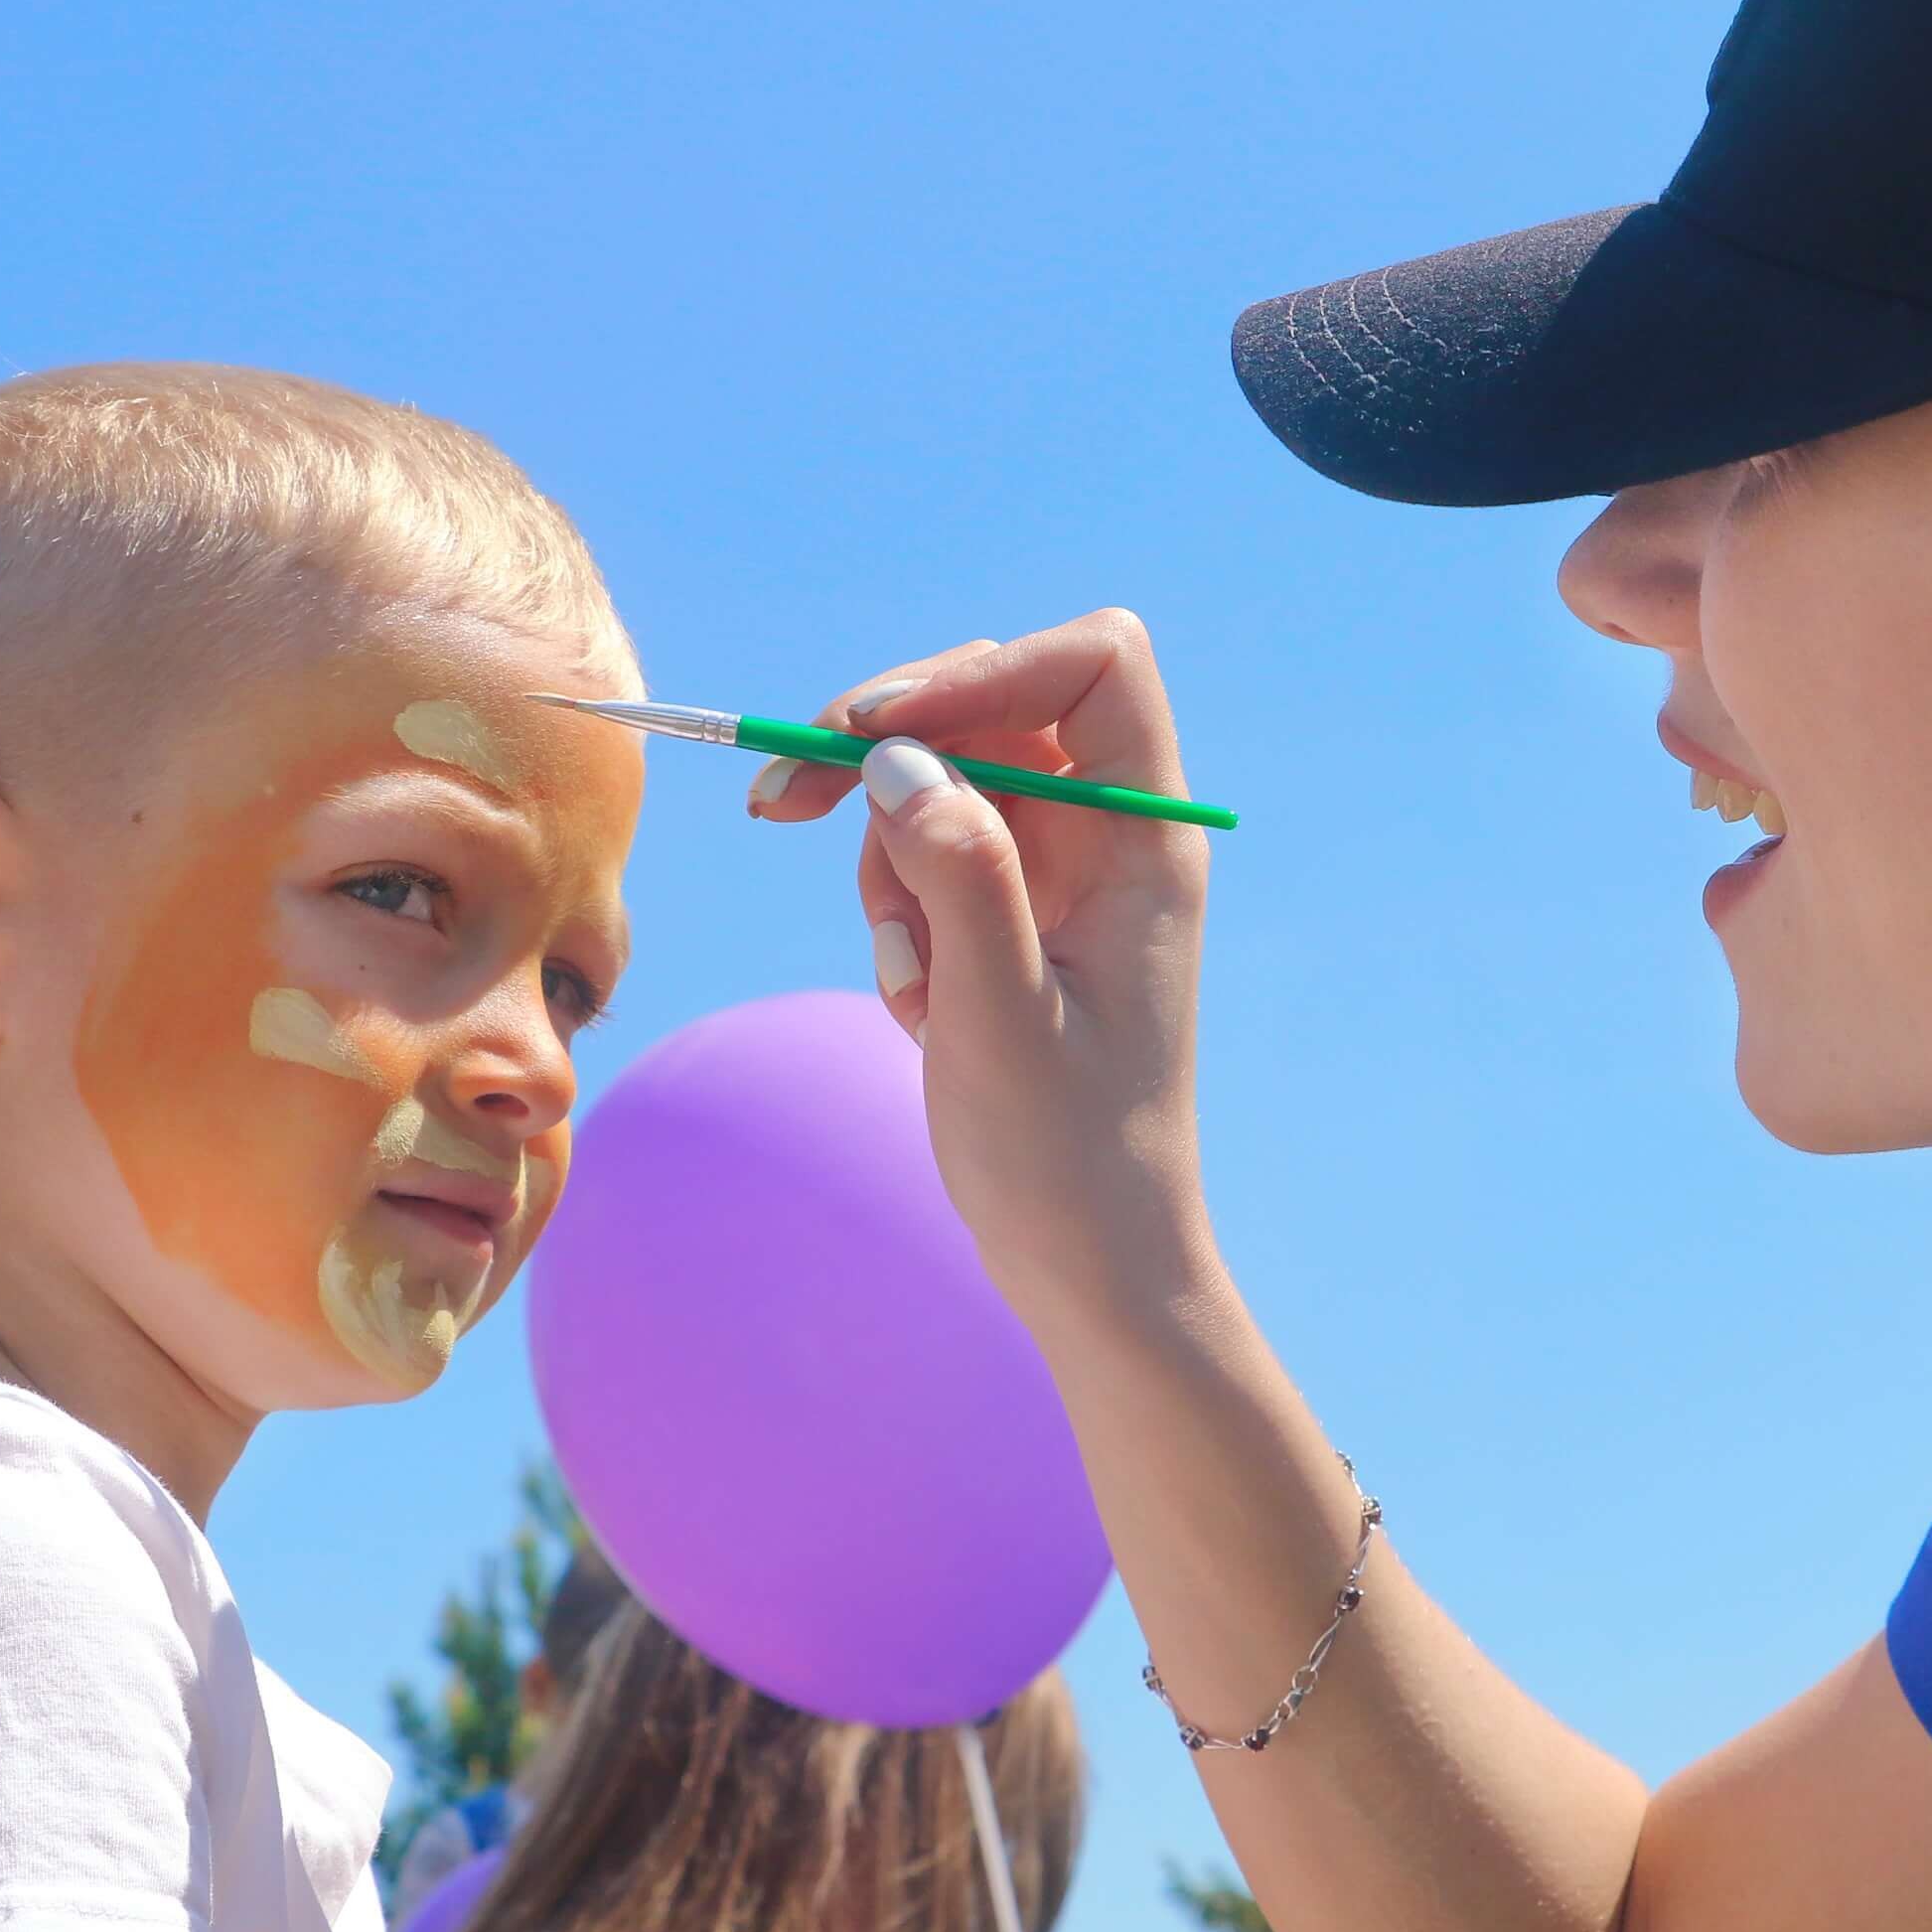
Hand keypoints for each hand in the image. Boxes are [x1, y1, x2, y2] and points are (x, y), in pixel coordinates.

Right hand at [756, 611, 1219, 1336]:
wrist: (1090, 1267)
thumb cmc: (1070, 1162)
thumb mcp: (1000, 1018)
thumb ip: (959, 875)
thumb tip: (899, 758)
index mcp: (1147, 843)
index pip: (1094, 664)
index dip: (986, 672)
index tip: (879, 732)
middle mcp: (1113, 838)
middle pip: (995, 701)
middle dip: (889, 744)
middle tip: (784, 800)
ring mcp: (1062, 873)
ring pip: (943, 780)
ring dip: (889, 859)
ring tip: (915, 984)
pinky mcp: (1013, 914)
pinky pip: (928, 857)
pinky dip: (898, 915)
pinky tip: (922, 1011)